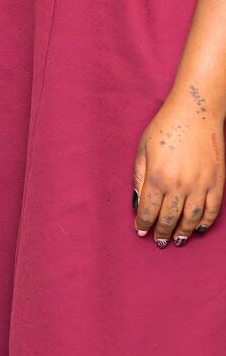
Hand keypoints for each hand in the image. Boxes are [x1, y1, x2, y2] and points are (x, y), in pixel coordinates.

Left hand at [134, 87, 225, 247]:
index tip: (140, 231)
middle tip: (159, 242)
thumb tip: (137, 203)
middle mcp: (180, 185)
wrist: (196, 113)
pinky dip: (205, 222)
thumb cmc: (164, 129)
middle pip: (170, 217)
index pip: (149, 209)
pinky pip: (212, 209)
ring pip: (191, 218)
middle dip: (162, 232)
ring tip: (177, 240)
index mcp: (158, 177)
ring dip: (183, 232)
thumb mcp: (142, 151)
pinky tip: (198, 228)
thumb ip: (139, 179)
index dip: (143, 223)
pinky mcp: (217, 182)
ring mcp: (201, 185)